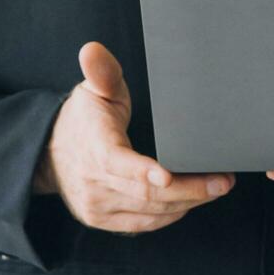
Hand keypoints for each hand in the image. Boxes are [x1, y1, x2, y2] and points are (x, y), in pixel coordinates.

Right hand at [37, 42, 232, 232]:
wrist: (49, 155)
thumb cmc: (81, 120)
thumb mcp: (92, 91)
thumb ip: (101, 73)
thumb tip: (93, 50)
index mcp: (94, 148)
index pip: (120, 164)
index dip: (146, 172)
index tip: (170, 174)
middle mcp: (95, 182)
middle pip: (148, 193)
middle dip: (191, 189)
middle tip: (224, 181)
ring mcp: (99, 206)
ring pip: (152, 211)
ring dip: (189, 202)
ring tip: (218, 187)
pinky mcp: (104, 220)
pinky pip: (146, 223)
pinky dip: (172, 213)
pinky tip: (192, 200)